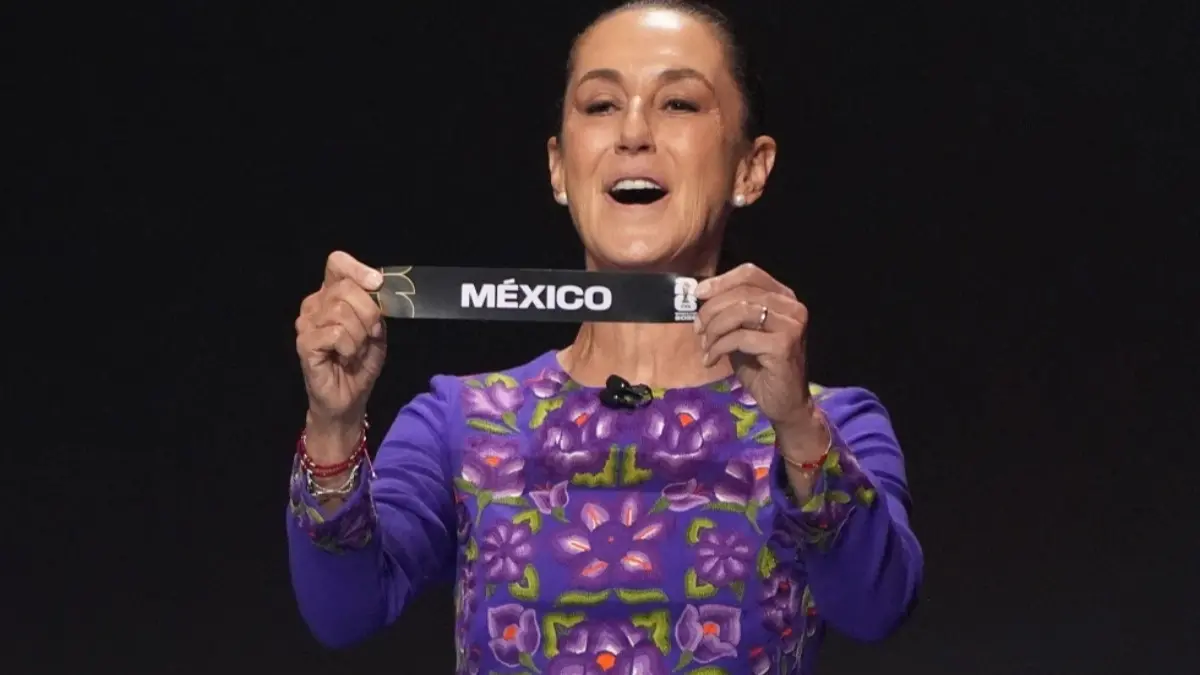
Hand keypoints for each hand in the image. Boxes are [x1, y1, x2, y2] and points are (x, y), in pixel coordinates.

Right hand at [295, 251, 385, 440]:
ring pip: (340, 311)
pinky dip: (350, 347)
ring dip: (359, 334)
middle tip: (370, 335)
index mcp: (332, 295)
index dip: (357, 269)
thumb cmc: (360, 362)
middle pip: (345, 288)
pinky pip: (335, 333)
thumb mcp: (376, 329)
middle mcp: (315, 304)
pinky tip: (345, 357)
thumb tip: (375, 285)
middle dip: (369, 313)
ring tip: (356, 349)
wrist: (349, 397)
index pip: (336, 263)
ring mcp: (306, 323)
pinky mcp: (304, 343)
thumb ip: (374, 305)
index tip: (377, 284)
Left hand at [695, 263, 820, 439]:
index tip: (697, 294)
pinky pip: (740, 337)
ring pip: (740, 311)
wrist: (784, 404)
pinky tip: (711, 360)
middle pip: (741, 292)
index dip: (721, 280)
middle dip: (711, 309)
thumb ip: (730, 312)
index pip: (750, 273)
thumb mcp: (742, 333)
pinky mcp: (784, 345)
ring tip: (706, 346)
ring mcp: (791, 325)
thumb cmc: (761, 368)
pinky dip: (719, 347)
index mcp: (783, 298)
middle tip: (697, 329)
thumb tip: (701, 295)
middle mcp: (792, 307)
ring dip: (714, 328)